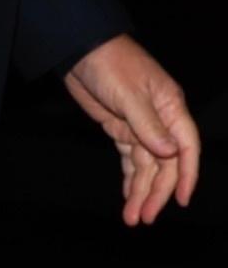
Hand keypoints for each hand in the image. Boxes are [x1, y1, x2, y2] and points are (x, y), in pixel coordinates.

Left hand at [64, 35, 201, 226]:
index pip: (186, 147)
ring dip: (141, 191)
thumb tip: (169, 152)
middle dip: (156, 192)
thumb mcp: (129, 94)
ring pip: (147, 166)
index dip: (187, 175)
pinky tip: (129, 197)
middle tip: (144, 217)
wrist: (81, 50)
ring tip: (133, 217)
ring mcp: (139, 126)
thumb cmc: (111, 63)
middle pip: (165, 163)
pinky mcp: (120, 128)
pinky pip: (130, 159)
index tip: (181, 200)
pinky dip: (130, 178)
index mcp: (170, 107)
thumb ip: (148, 125)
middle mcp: (159, 119)